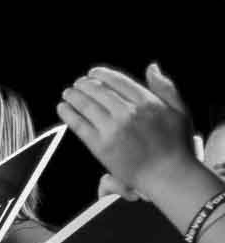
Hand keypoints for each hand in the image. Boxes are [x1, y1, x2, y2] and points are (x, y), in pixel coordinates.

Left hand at [58, 64, 201, 203]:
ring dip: (74, 96)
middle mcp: (128, 113)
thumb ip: (165, 87)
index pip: (118, 82)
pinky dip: (69, 114)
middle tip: (78, 83)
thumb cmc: (176, 145)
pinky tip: (63, 108)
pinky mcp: (100, 146)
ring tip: (68, 93)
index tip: (93, 73)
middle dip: (85, 85)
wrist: (166, 175)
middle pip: (99, 92)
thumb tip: (151, 68)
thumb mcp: (179, 110)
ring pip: (87, 106)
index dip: (102, 75)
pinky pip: (80, 125)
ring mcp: (113, 129)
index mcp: (147, 102)